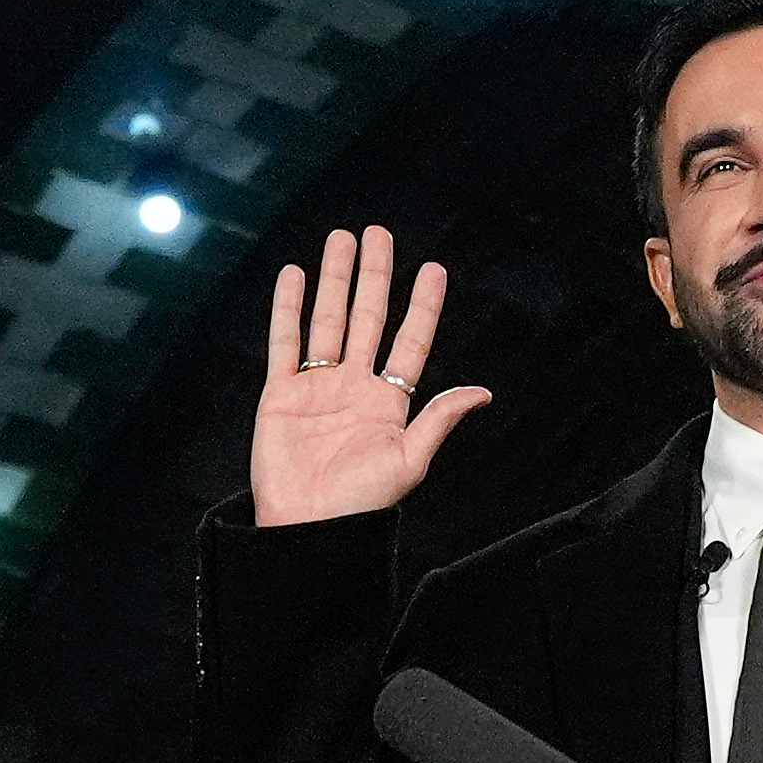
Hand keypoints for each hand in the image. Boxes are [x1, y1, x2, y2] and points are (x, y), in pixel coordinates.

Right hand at [251, 227, 492, 526]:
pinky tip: (293, 275)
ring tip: (341, 239)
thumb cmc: (361, 505)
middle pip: (367, 318)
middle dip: (374, 275)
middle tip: (379, 233)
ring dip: (334, 279)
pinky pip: (284, 342)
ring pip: (328, 320)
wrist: (308, 529)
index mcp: (390, 403)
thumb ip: (439, 420)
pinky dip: (287, 308)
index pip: (410, 341)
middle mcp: (355, 387)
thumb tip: (482, 392)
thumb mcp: (409, 461)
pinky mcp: (280, 394)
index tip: (434, 269)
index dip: (422, 306)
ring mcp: (317, 387)